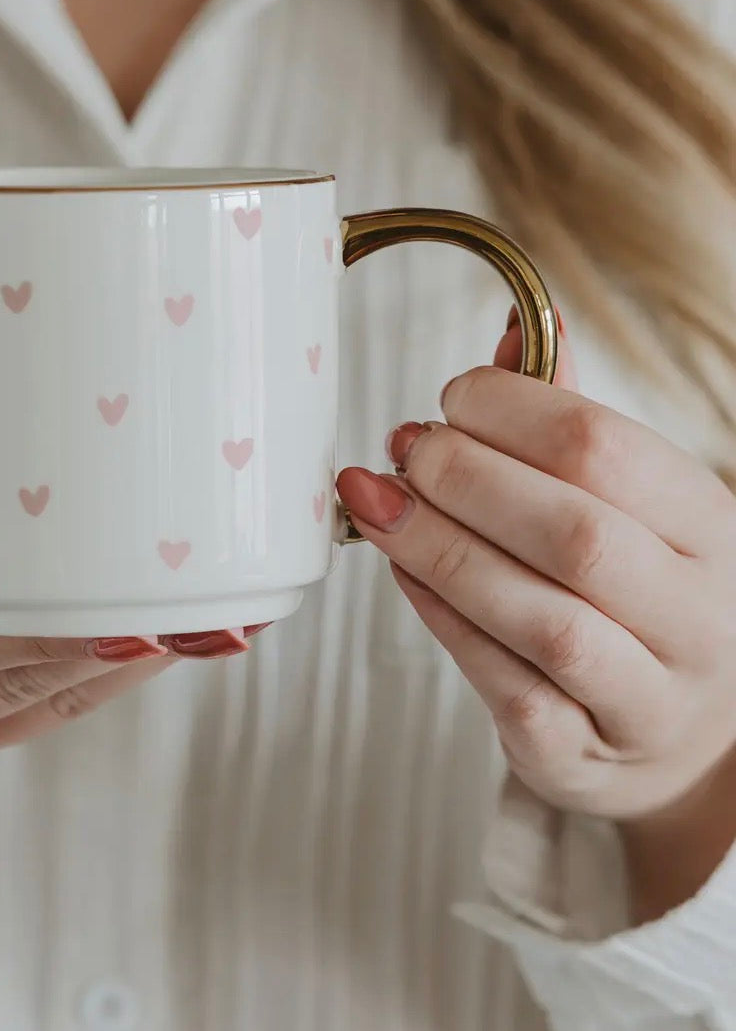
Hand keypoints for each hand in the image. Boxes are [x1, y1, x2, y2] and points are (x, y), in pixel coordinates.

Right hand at [0, 457, 248, 913]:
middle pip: (8, 683)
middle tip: (202, 595)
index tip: (128, 610)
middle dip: (110, 645)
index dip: (40, 633)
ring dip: (119, 668)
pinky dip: (90, 682)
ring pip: (32, 709)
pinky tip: (149, 643)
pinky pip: (23, 717)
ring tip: (206, 617)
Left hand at [337, 315, 735, 918]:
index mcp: (710, 528)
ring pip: (541, 618)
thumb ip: (571, 420)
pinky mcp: (579, 754)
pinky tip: (401, 569)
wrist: (672, 740)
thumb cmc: (634, 595)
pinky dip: (440, 617)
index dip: (513, 409)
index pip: (610, 450)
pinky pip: (504, 684)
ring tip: (375, 500)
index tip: (451, 395)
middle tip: (403, 447)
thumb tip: (516, 324)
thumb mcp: (630, 503)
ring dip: (439, 547)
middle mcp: (696, 617)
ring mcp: (646, 697)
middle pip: (576, 534)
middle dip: (467, 479)